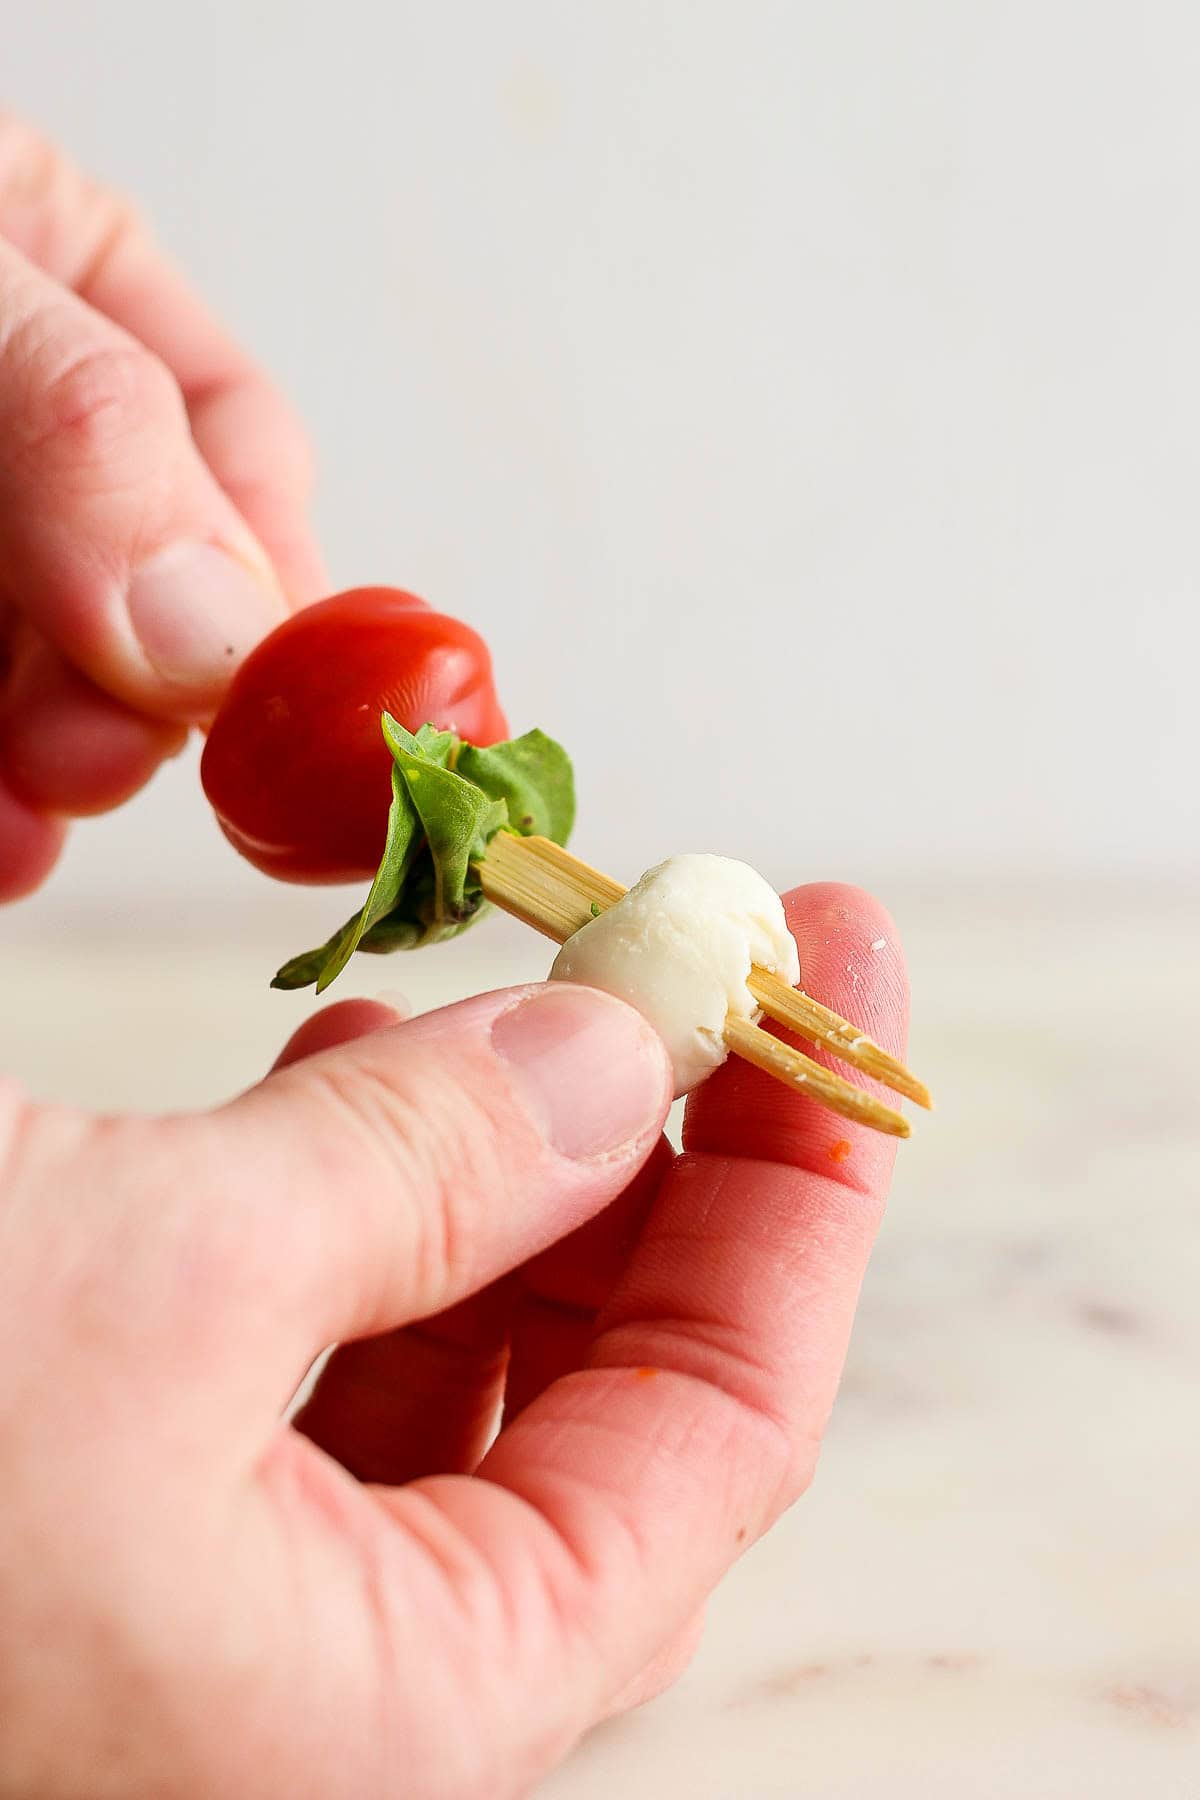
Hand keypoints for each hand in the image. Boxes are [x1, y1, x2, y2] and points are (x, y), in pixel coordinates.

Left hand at [0, 112, 324, 898]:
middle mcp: (23, 420)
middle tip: (111, 761)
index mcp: (62, 270)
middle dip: (149, 696)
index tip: (286, 707)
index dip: (274, 590)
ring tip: (33, 819)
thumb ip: (79, 418)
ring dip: (64, 771)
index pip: (234, 446)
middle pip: (147, 583)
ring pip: (55, 676)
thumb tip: (219, 627)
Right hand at [0, 884, 905, 1798]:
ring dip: (507, 1170)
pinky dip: (361, 1214)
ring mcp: (240, 1611)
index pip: (723, 1428)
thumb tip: (617, 1059)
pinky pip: (321, 1367)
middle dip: (656, 1162)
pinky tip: (351, 1081)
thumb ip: (419, 1168)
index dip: (804, 1186)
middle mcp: (342, 1690)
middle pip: (608, 1398)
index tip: (835, 983)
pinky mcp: (142, 1524)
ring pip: (464, 1368)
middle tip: (689, 971)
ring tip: (520, 1006)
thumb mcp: (164, 1279)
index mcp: (409, 1707)